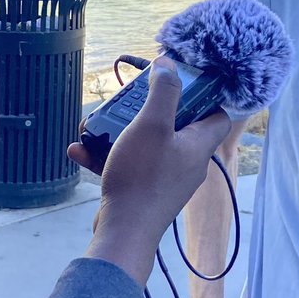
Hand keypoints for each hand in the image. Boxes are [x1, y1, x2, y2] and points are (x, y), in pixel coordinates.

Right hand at [73, 58, 230, 285]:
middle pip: (176, 128)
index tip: (182, 83)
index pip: (218, 117)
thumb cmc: (143, 176)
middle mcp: (187, 164)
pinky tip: (80, 150)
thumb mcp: (152, 124)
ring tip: (95, 125)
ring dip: (118, 134)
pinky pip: (127, 167)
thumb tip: (169, 64)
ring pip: (145, 147)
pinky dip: (105, 157)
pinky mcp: (143, 195)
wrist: (124, 233)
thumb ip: (163, 92)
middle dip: (149, 111)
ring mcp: (165, 182)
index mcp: (198, 147)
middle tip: (130, 100)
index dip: (205, 97)